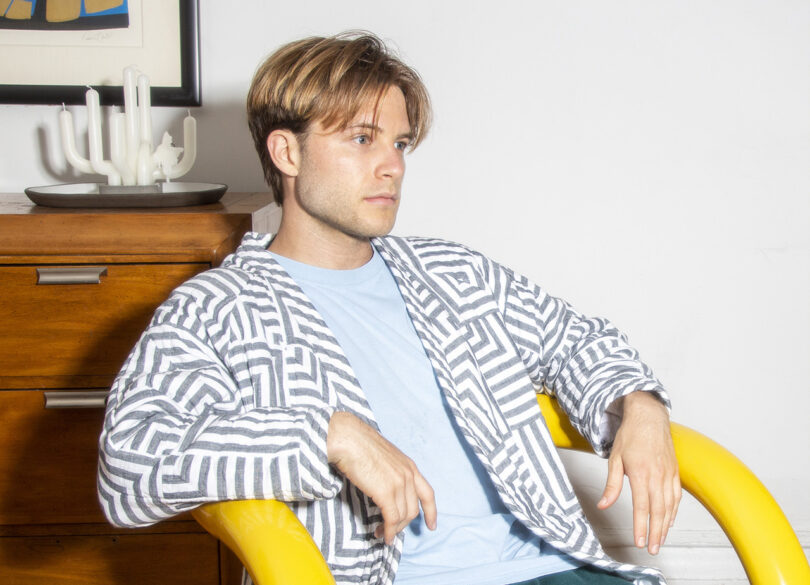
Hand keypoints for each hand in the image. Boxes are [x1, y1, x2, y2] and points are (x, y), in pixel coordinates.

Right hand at [327, 411, 436, 544]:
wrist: (348, 438)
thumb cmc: (359, 445)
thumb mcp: (384, 457)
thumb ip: (391, 472)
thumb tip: (385, 489)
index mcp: (409, 465)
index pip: (427, 493)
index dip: (431, 511)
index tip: (431, 525)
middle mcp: (408, 474)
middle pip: (413, 509)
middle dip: (403, 525)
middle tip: (391, 532)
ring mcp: (399, 483)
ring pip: (403, 516)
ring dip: (393, 530)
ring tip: (382, 534)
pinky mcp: (386, 492)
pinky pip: (392, 518)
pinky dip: (389, 531)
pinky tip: (383, 536)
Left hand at [597, 391, 680, 554]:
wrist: (648, 416)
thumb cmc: (630, 435)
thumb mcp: (615, 458)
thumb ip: (612, 485)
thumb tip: (603, 505)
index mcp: (640, 473)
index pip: (641, 507)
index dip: (641, 526)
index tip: (640, 541)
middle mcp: (657, 475)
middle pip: (658, 511)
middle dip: (656, 533)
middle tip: (653, 549)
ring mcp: (668, 473)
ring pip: (670, 506)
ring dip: (666, 526)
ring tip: (660, 540)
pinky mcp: (675, 471)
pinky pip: (676, 496)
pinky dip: (674, 511)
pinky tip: (669, 520)